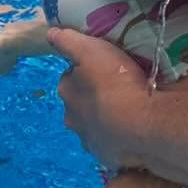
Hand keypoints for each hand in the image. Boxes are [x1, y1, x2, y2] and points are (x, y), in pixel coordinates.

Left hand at [50, 27, 148, 169]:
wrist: (138, 123)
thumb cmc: (113, 81)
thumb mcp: (90, 50)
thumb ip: (68, 41)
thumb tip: (50, 33)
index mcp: (66, 91)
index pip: (71, 77)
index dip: (85, 70)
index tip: (103, 66)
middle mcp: (72, 118)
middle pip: (80, 102)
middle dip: (93, 96)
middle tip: (118, 84)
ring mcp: (90, 139)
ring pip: (95, 123)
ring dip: (106, 116)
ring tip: (130, 105)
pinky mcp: (108, 154)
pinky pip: (112, 140)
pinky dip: (119, 134)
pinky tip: (134, 125)